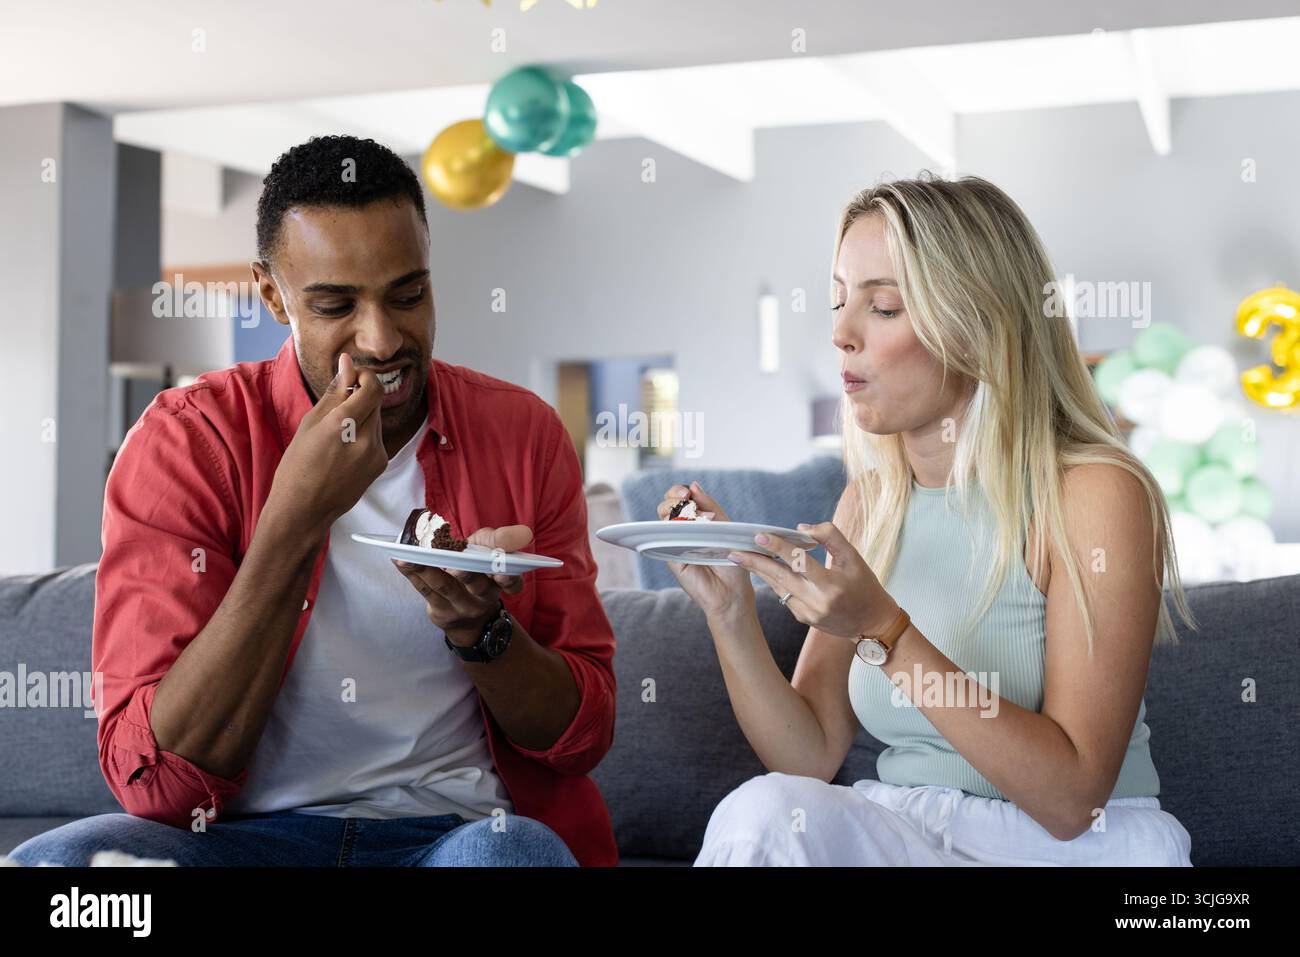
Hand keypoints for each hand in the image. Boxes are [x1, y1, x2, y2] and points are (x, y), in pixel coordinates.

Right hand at [264, 353, 387, 538]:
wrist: (304, 510)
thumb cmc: (297, 465)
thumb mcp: (310, 424)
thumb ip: (335, 392)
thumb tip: (347, 363)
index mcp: (342, 425)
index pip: (372, 388)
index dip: (365, 377)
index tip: (353, 377)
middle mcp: (364, 439)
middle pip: (375, 402)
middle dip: (360, 397)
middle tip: (338, 407)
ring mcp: (376, 454)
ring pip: (376, 420)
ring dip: (362, 417)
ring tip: (337, 434)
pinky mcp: (380, 465)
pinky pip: (376, 438)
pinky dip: (364, 435)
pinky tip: (344, 450)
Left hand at [392, 524, 530, 643]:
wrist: (467, 616)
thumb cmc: (478, 571)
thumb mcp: (489, 551)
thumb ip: (501, 540)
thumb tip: (523, 533)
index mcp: (501, 581)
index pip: (512, 582)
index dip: (509, 578)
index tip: (503, 572)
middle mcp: (484, 596)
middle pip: (477, 584)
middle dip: (467, 574)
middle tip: (457, 566)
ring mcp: (461, 606)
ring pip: (445, 587)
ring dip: (429, 570)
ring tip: (412, 557)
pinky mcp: (440, 610)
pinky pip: (425, 590)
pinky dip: (412, 573)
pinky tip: (399, 560)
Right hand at [657, 482, 754, 619]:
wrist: (733, 590)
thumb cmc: (733, 560)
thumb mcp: (725, 526)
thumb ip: (710, 506)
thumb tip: (693, 485)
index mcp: (695, 521)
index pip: (679, 499)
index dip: (679, 491)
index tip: (689, 491)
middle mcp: (682, 531)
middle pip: (666, 505)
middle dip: (673, 496)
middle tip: (686, 498)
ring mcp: (674, 543)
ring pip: (662, 517)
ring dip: (674, 509)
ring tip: (692, 514)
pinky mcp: (670, 557)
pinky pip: (663, 537)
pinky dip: (672, 526)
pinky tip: (685, 526)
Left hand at [727, 521, 899, 638]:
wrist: (871, 623)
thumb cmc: (865, 586)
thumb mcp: (853, 558)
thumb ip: (830, 537)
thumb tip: (800, 529)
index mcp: (831, 586)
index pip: (799, 562)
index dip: (778, 547)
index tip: (760, 536)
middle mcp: (816, 602)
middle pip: (780, 578)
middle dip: (755, 563)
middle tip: (734, 551)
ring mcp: (807, 613)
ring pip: (778, 587)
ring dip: (761, 571)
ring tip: (743, 555)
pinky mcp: (802, 618)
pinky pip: (784, 595)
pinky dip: (775, 581)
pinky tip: (766, 569)